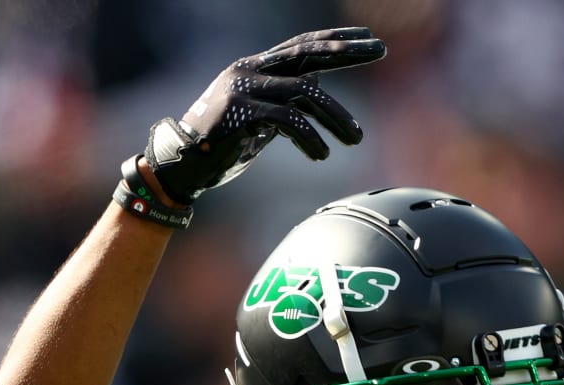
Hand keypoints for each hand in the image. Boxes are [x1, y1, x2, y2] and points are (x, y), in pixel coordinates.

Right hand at [141, 27, 385, 204]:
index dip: (337, 40)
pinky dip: (311, 138)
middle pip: (308, 53)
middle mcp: (250, 69)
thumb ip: (286, 102)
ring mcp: (244, 88)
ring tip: (355, 139)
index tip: (370, 40)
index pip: (303, 45)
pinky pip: (288, 120)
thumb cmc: (223, 146)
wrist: (181, 167)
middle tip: (381, 51)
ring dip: (336, 116)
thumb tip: (317, 92)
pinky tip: (321, 155)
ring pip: (305, 91)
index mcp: (256, 67)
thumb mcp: (261, 118)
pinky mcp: (241, 113)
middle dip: (348, 52)